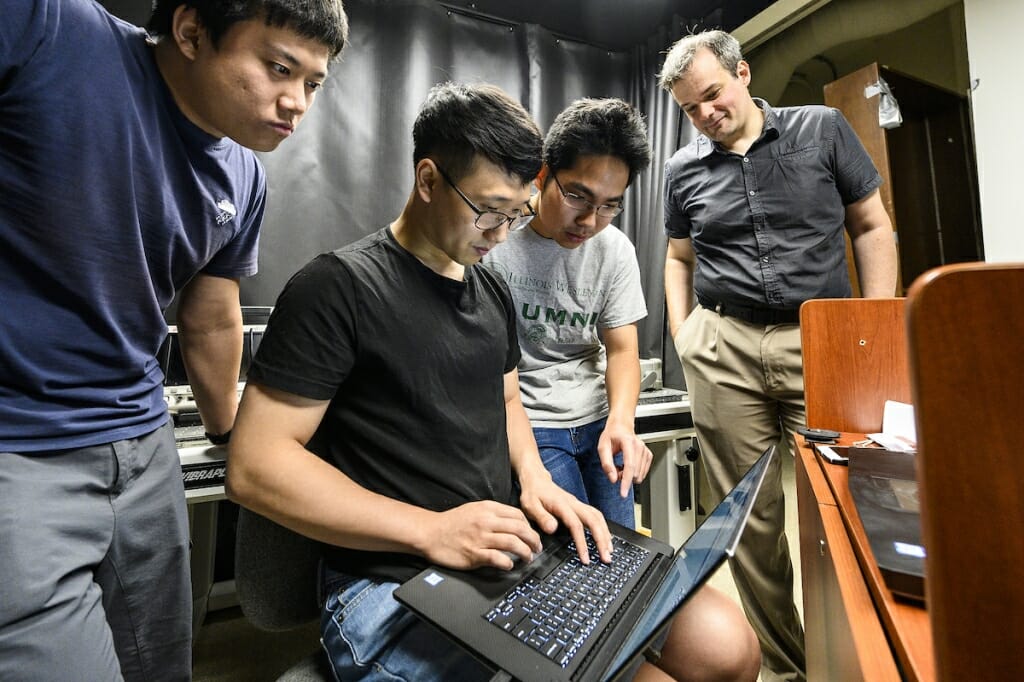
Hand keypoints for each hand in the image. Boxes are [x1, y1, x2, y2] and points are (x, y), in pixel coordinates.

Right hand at [422, 501, 541, 570]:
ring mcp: (480, 538)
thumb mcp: (475, 509)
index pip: (518, 515)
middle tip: (537, 548)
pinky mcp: (474, 554)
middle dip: (533, 540)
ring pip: (513, 543)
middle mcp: (486, 522)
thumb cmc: (452, 522)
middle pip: (520, 529)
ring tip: (528, 558)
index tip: (532, 535)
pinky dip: (508, 563)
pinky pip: (497, 558)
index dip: (529, 526)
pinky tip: (510, 565)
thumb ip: (494, 514)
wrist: (430, 532)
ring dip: (525, 552)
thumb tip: (513, 523)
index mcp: (488, 509)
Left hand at [517, 473, 612, 564]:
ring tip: (609, 551)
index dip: (582, 543)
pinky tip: (605, 538)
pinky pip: (596, 516)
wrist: (536, 479)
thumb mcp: (530, 505)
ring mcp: (578, 504)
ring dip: (605, 534)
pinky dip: (603, 527)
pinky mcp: (580, 506)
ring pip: (598, 517)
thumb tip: (553, 529)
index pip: (576, 525)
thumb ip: (541, 517)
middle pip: (594, 520)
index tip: (585, 558)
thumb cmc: (532, 494)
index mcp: (562, 505)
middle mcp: (574, 504)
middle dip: (602, 540)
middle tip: (606, 558)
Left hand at [598, 422, 652, 498]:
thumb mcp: (602, 448)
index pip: (629, 465)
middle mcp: (639, 447)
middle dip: (623, 477)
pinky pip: (642, 473)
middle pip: (634, 473)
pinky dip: (633, 473)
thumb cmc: (611, 436)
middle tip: (614, 469)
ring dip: (628, 475)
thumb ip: (606, 464)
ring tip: (620, 466)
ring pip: (639, 475)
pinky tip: (627, 466)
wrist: (621, 427)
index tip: (623, 493)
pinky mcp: (648, 455)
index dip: (626, 482)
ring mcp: (645, 451)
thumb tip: (613, 479)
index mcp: (628, 443)